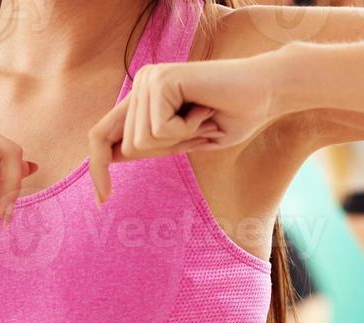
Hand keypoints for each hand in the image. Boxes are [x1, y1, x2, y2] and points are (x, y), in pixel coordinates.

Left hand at [87, 58, 272, 203]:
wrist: (266, 92)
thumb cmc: (231, 117)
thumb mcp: (185, 140)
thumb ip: (152, 145)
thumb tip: (113, 157)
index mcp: (142, 98)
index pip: (101, 135)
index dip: (97, 168)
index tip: (102, 201)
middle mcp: (140, 84)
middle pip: (129, 148)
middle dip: (168, 150)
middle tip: (200, 128)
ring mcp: (148, 79)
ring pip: (143, 141)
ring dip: (181, 139)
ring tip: (203, 117)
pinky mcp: (161, 79)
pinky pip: (161, 130)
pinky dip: (187, 129)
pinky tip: (205, 109)